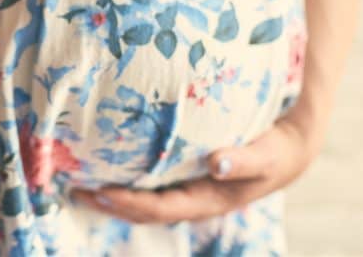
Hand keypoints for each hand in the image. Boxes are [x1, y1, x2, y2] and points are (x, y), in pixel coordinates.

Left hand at [73, 116, 314, 222]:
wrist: (288, 153)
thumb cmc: (275, 152)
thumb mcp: (265, 155)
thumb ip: (242, 160)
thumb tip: (216, 163)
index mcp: (208, 200)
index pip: (161, 208)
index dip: (130, 204)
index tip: (101, 193)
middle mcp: (193, 200)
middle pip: (144, 210)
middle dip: (110, 204)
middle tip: (75, 190)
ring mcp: (188, 192)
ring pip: (145, 200)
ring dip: (113, 196)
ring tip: (80, 184)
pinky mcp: (186, 178)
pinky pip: (153, 185)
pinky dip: (128, 182)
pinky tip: (108, 168)